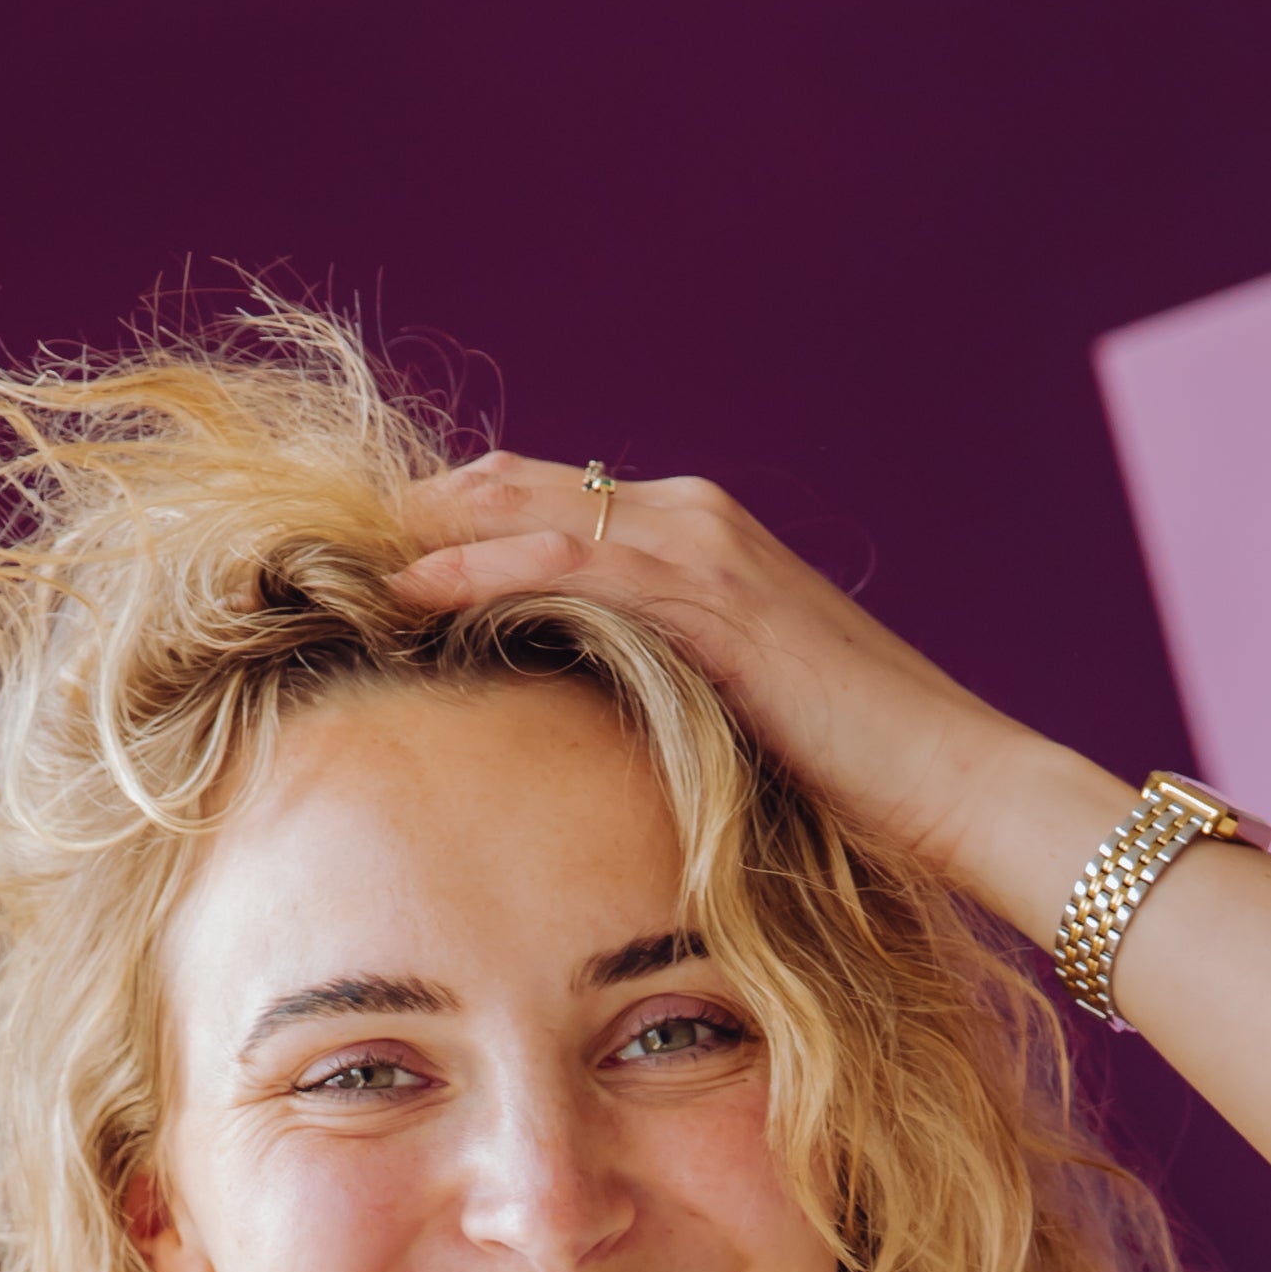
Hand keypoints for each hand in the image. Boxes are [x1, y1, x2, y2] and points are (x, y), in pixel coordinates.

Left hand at [392, 456, 1097, 917]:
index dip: (446, 524)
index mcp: (695, 538)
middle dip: (414, 512)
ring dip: (428, 532)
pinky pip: (577, 564)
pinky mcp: (717, 603)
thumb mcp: (729, 713)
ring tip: (333, 561)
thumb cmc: (855, 774)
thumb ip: (652, 687)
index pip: (543, 502)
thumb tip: (567, 722)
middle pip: (516, 485)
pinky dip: (488, 568)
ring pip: (532, 509)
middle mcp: (694, 519)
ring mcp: (707, 551)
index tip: (357, 560)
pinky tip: (414, 591)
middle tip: (312, 546)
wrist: (958, 786)